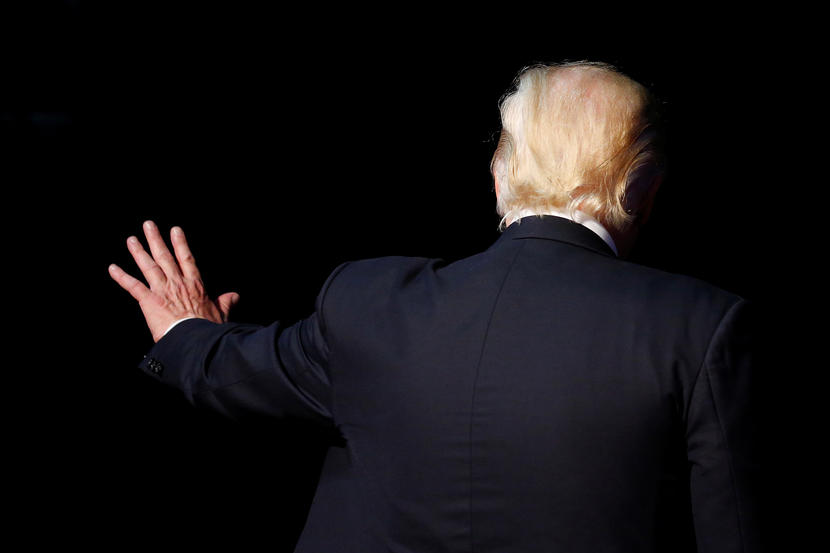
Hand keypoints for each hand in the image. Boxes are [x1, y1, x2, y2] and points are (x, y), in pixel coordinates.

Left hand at [109, 220, 239, 341]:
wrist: (195, 339)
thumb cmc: (208, 329)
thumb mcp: (221, 314)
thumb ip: (226, 302)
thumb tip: (234, 296)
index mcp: (195, 285)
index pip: (186, 259)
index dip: (180, 243)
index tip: (175, 230)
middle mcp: (177, 283)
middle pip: (165, 257)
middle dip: (156, 240)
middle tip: (148, 225)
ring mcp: (162, 290)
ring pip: (148, 266)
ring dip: (139, 252)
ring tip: (131, 239)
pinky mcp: (149, 300)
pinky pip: (133, 286)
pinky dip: (121, 277)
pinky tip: (112, 268)